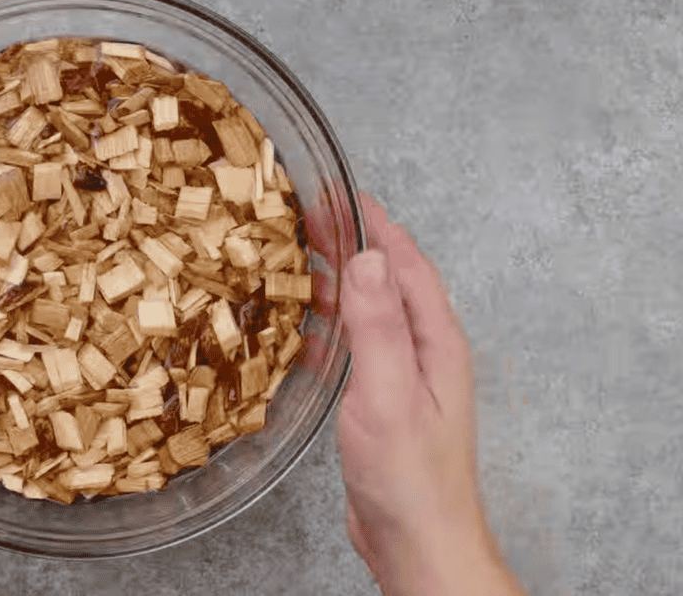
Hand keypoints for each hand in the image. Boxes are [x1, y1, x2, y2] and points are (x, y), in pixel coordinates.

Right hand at [337, 196, 523, 595]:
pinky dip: (333, 327)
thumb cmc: (409, 479)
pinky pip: (358, 348)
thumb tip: (366, 259)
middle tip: (314, 221)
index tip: (348, 197)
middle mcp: (426, 354)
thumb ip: (378, 325)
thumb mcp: (388, 393)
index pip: (408, 266)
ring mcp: (406, 379)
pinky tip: (308, 329)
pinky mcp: (384, 403)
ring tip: (305, 261)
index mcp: (436, 343)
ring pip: (372, 314)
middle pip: (389, 283)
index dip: (379, 228)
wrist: (417, 542)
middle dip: (355, 247)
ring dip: (342, 283)